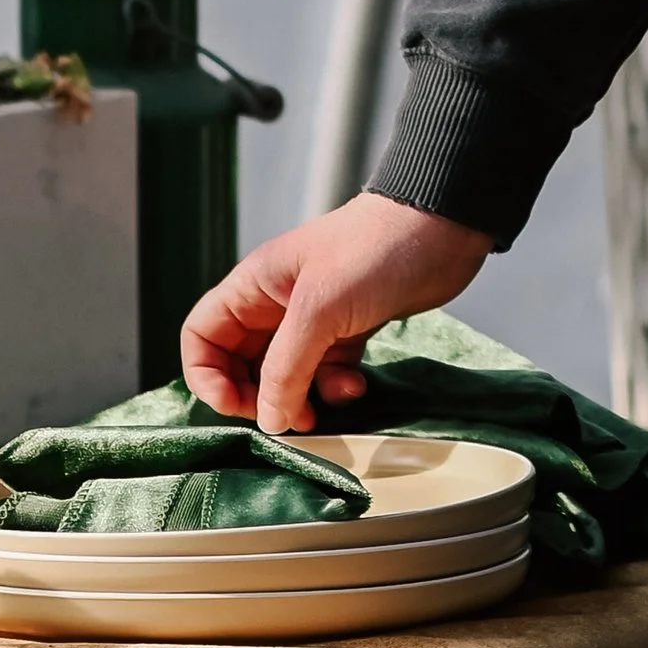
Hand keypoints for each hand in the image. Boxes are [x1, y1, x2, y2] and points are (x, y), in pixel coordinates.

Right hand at [182, 192, 490, 433]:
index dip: (207, 375)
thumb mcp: (320, 310)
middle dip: (256, 396)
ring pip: (286, 372)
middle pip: (241, 361)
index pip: (203, 334)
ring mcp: (316, 316)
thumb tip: (269, 421)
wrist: (443, 226)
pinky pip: (325, 371)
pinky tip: (355, 387)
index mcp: (256, 284)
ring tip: (317, 416)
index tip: (235, 405)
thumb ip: (286, 368)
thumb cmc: (375, 250)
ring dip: (298, 398)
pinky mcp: (350, 328)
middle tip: (281, 418)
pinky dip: (333, 387)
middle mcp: (279, 301)